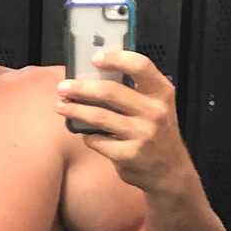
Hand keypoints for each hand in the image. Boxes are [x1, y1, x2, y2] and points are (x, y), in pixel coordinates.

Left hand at [52, 49, 190, 192]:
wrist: (170, 172)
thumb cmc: (158, 134)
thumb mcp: (157, 107)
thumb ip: (136, 90)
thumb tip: (96, 74)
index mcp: (162, 93)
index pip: (140, 66)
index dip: (116, 59)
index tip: (95, 58)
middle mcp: (154, 112)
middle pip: (110, 92)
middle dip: (81, 88)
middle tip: (63, 87)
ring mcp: (142, 134)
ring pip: (99, 116)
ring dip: (75, 110)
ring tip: (60, 106)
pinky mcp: (129, 155)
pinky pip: (97, 140)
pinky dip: (86, 136)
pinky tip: (83, 133)